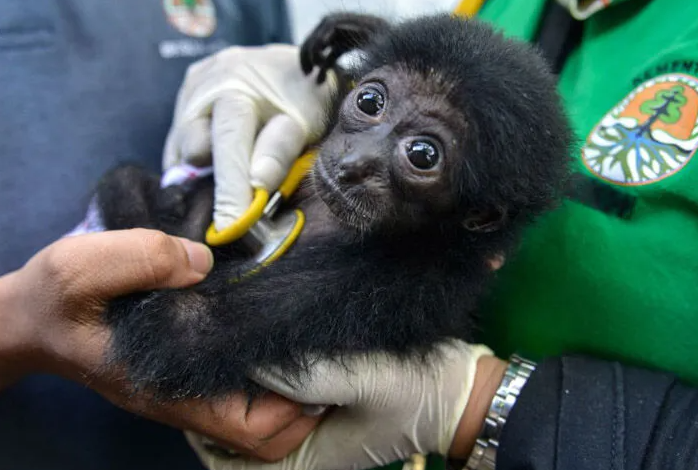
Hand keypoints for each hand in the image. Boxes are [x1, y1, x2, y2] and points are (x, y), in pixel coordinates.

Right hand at [0, 229, 319, 459]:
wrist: (32, 317)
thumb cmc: (55, 301)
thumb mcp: (84, 269)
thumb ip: (142, 258)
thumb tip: (202, 262)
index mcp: (170, 388)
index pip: (251, 428)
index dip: (297, 412)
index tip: (326, 370)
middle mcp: (185, 397)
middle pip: (263, 432)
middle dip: (306, 406)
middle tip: (332, 354)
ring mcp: (186, 387)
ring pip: (253, 412)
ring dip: (289, 390)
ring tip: (312, 342)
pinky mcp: (182, 370)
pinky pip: (236, 387)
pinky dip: (263, 371)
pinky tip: (274, 331)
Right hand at [162, 44, 337, 230]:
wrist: (296, 65)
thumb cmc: (306, 97)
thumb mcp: (304, 122)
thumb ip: (279, 151)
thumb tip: (256, 186)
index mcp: (237, 87)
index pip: (227, 145)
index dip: (229, 189)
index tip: (230, 227)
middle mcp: (204, 84)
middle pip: (193, 149)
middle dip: (212, 181)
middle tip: (238, 204)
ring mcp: (189, 89)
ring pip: (180, 149)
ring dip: (201, 173)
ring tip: (230, 181)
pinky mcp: (184, 98)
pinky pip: (177, 142)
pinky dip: (194, 164)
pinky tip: (213, 171)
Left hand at [186, 340, 502, 469]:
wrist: (458, 390)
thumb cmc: (410, 393)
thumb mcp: (351, 379)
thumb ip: (294, 370)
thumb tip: (238, 350)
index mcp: (299, 465)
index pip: (227, 459)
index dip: (203, 426)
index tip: (192, 382)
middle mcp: (299, 456)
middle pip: (237, 438)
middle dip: (218, 403)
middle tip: (202, 358)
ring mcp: (309, 436)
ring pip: (256, 418)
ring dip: (242, 388)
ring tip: (226, 349)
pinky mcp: (321, 414)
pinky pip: (278, 402)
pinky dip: (266, 381)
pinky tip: (263, 350)